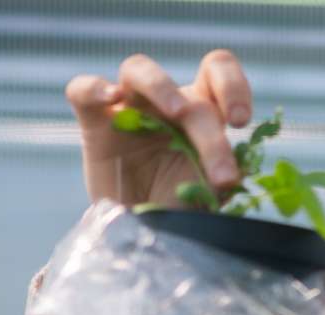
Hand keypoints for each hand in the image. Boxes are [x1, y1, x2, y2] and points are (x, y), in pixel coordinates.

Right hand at [64, 49, 252, 205]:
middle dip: (211, 138)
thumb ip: (221, 182)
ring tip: (176, 113)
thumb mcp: (206, 198)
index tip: (241, 121)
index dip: (233, 87)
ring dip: (161, 87)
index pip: (217, 72)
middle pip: (189, 94)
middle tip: (222, 177)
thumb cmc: (177, 208)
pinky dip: (94, 88)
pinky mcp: (94, 124)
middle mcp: (166, 104)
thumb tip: (233, 178)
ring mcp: (127, 109)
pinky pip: (83, 91)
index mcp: (200, 112)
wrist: (138, 236)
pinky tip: (110, 99)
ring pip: (138, 69)